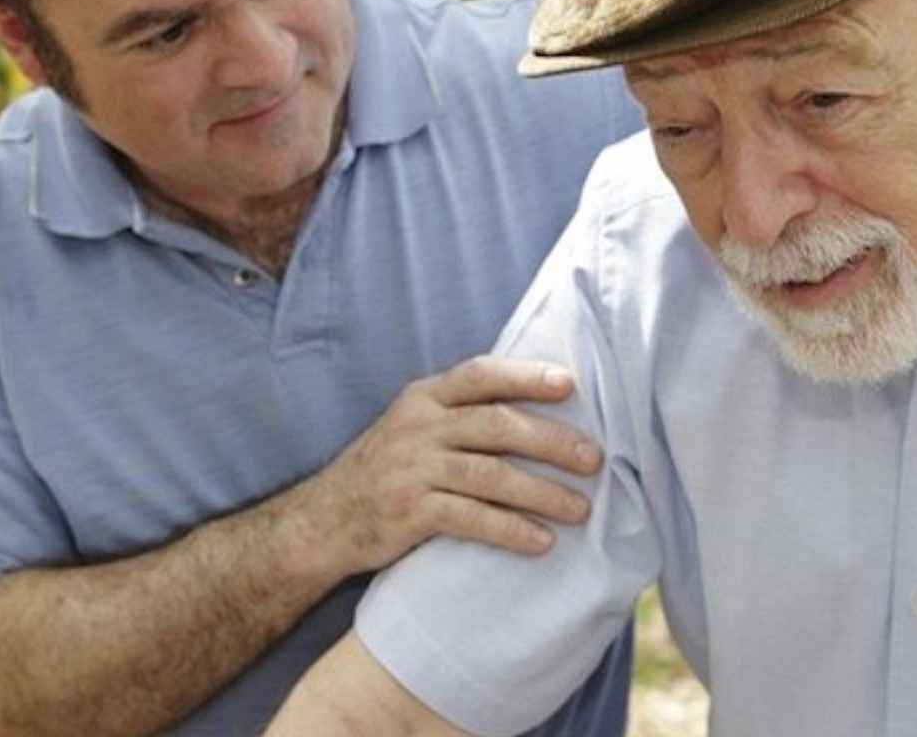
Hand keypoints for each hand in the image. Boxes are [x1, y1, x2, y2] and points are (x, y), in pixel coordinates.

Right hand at [295, 356, 602, 578]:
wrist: (323, 521)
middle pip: (497, 425)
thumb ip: (463, 413)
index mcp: (425, 397)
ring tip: (580, 509)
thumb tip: (543, 411)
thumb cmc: (387, 470)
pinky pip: (471, 518)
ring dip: (542, 493)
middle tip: (594, 459)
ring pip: (491, 475)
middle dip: (551, 441)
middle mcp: (420, 426)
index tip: (569, 384)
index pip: (481, 374)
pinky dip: (510, 530)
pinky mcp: (409, 512)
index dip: (526, 376)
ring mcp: (412, 469)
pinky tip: (540, 541)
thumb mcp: (415, 425)